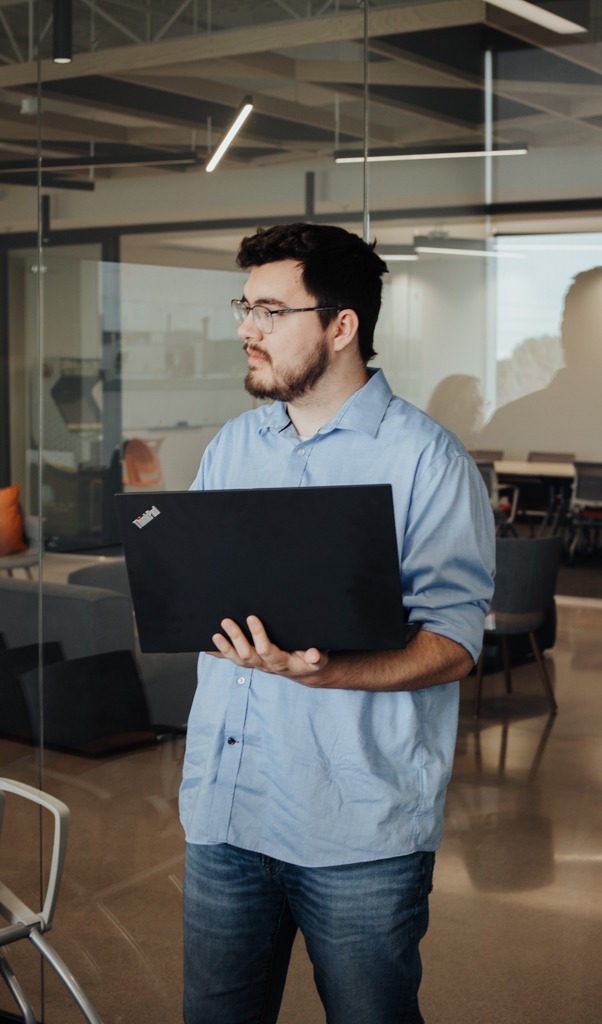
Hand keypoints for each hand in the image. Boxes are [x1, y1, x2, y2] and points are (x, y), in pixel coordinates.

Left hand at [208, 615, 328, 681]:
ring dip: (225, 647)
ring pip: (237, 659)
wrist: (304, 670)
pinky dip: (220, 654)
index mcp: (281, 663)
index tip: (252, 618)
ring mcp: (256, 664)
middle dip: (236, 638)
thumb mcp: (319, 660)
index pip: (266, 650)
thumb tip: (313, 654)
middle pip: (247, 655)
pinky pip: (233, 659)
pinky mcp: (251, 661)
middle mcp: (265, 665)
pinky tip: (208, 647)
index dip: (258, 636)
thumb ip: (317, 658)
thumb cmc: (310, 661)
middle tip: (227, 621)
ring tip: (215, 634)